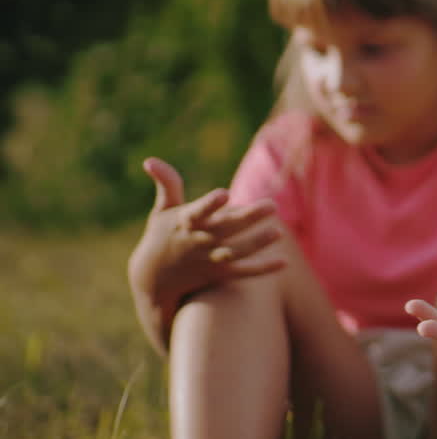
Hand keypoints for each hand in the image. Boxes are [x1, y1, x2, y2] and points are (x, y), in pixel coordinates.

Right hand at [128, 158, 283, 349]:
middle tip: (272, 205)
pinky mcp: (219, 275)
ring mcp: (210, 259)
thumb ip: (167, 184)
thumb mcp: (162, 210)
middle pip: (226, 229)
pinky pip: (243, 272)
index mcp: (186, 222)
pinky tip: (283, 263)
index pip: (198, 212)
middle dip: (248, 218)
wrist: (153, 279)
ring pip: (237, 252)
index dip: (211, 204)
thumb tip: (150, 160)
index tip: (225, 194)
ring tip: (279, 233)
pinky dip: (262, 269)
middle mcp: (200, 241)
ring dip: (258, 244)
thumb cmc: (162, 235)